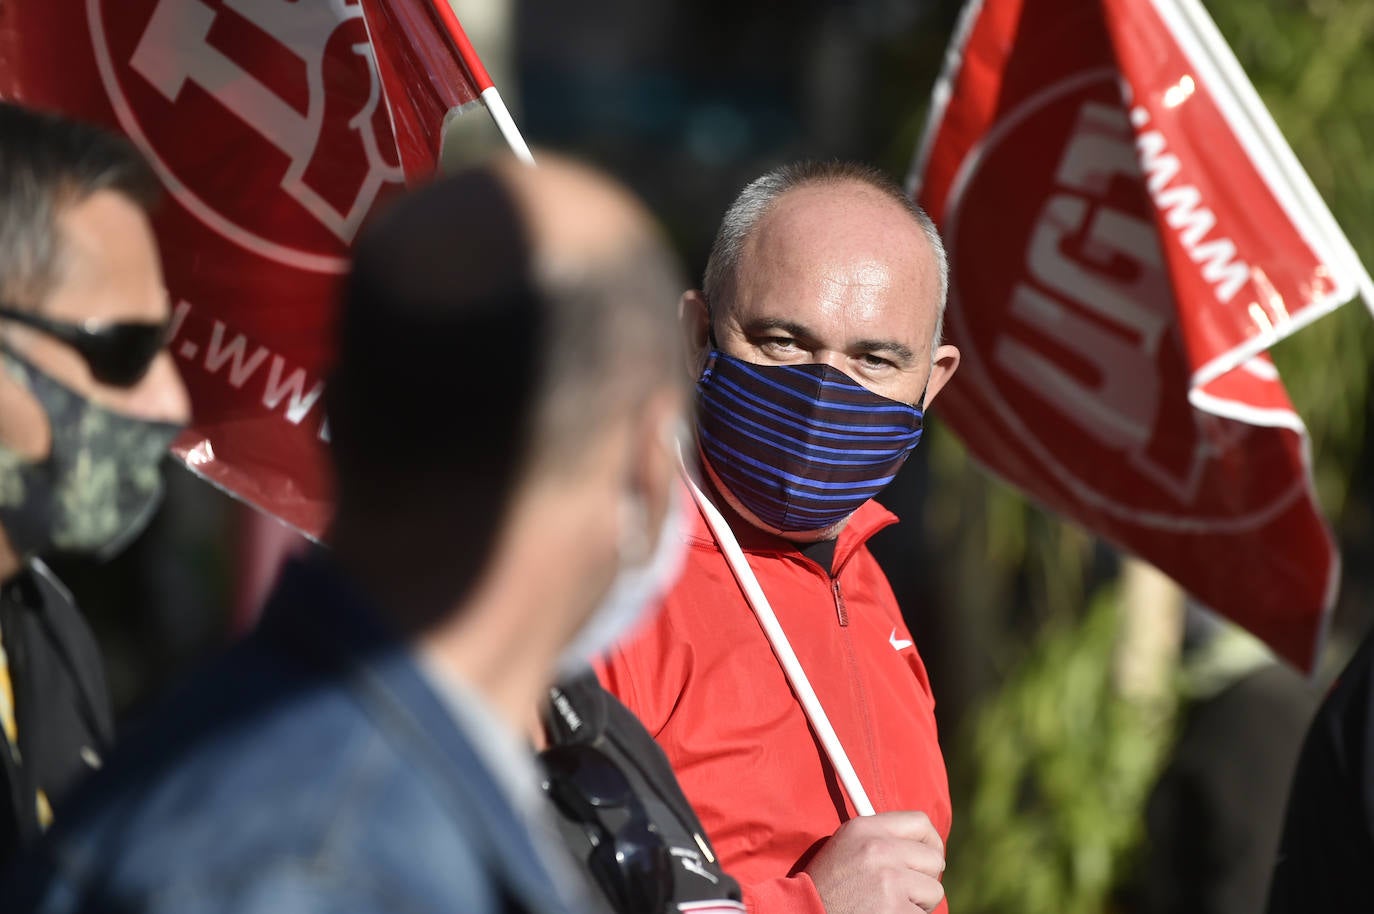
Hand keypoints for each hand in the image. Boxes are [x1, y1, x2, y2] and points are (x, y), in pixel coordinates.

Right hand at [803, 811, 945, 913]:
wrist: (806, 912)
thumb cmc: (828, 887)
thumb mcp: (846, 847)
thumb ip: (880, 838)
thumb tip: (920, 843)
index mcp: (864, 828)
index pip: (920, 822)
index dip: (931, 841)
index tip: (929, 857)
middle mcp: (878, 848)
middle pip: (933, 858)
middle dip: (923, 878)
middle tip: (903, 890)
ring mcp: (889, 880)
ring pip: (934, 890)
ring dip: (917, 903)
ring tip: (888, 905)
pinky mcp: (896, 909)